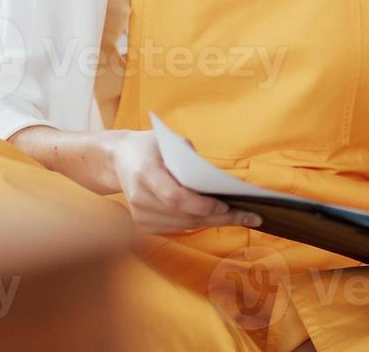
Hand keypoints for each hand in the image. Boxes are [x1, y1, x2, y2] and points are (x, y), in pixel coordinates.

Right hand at [107, 131, 261, 234]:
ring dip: (214, 222)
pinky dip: (200, 222)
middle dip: (220, 217)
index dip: (201, 205)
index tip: (226, 205)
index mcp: (144, 172)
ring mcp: (140, 215)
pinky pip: (178, 227)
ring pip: (184, 225)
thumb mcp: (167, 140)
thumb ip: (189, 156)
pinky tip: (220, 218)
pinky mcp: (144, 224)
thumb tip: (215, 177)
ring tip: (243, 218)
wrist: (118, 159)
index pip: (175, 197)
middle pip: (184, 215)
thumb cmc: (148, 146)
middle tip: (250, 217)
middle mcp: (139, 197)